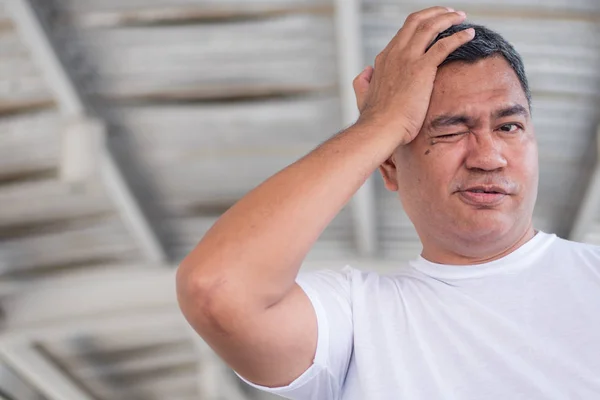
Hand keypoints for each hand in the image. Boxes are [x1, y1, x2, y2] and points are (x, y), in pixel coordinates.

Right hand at [353, 7, 474, 144]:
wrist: (380, 128)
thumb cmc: (374, 118)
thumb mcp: (362, 96)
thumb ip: (362, 82)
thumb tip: (365, 72)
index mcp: (384, 59)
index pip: (403, 33)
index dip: (419, 26)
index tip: (432, 26)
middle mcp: (395, 53)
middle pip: (416, 21)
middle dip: (435, 12)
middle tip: (450, 13)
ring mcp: (408, 59)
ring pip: (431, 26)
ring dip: (449, 18)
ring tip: (461, 17)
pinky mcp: (422, 68)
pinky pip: (444, 45)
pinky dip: (459, 36)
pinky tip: (469, 34)